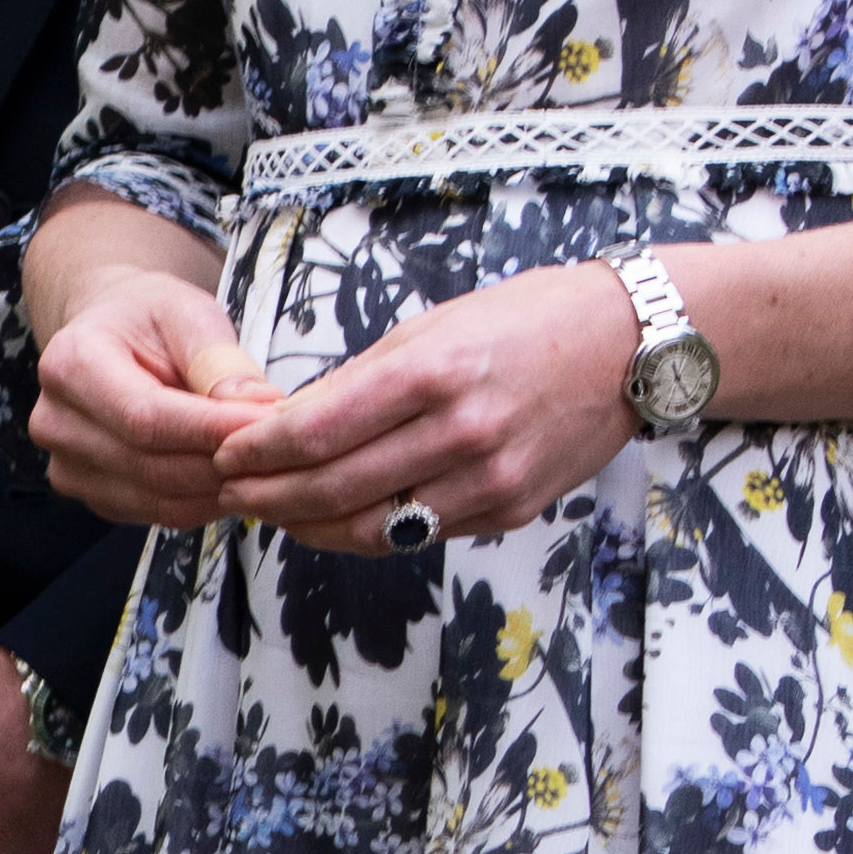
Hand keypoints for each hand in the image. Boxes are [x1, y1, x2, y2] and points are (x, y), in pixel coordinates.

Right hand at [32, 263, 274, 530]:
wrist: (113, 335)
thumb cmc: (149, 319)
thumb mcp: (188, 313)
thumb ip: (218, 360)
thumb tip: (260, 408)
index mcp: (70, 364)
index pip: (145, 417)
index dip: (210, 429)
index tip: (269, 422)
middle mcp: (57, 422)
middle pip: (152, 466)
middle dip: (225, 461)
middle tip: (281, 445)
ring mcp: (69, 467)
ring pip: (161, 500)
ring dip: (221, 487)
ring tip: (262, 458)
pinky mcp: (94, 496)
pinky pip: (161, 515)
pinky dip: (206, 500)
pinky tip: (231, 474)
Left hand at [205, 260, 643, 555]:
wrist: (629, 345)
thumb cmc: (525, 320)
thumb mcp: (434, 326)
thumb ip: (365, 380)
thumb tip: (290, 424)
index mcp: (432, 372)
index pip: (316, 430)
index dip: (257, 450)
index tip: (223, 451)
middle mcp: (461, 432)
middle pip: (334, 488)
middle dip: (269, 495)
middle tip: (231, 491)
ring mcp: (490, 479)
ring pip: (374, 527)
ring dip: (310, 525)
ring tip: (273, 512)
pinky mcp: (511, 510)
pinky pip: (422, 532)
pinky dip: (371, 529)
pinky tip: (339, 518)